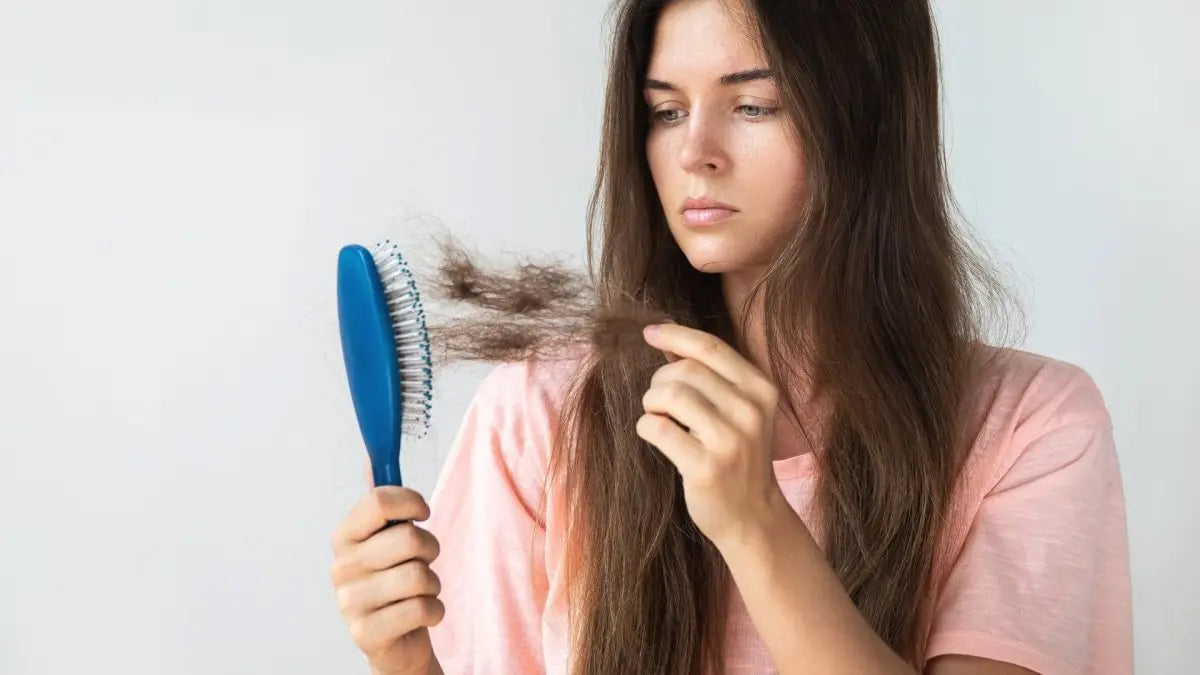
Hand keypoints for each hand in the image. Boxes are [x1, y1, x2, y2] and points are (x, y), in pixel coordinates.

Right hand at [330, 483, 443, 674]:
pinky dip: (434, 611)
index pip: (379, 501)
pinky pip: (422, 609)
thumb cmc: (395, 581)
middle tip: (423, 560)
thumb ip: (381, 504)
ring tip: (420, 591)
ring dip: (433, 584)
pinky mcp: (367, 633)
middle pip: (409, 538)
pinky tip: (421, 615)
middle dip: (430, 549)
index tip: (423, 513)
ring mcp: (350, 602)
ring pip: (419, 575)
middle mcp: (341, 567)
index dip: (411, 502)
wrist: (395, 639)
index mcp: (345, 536)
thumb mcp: (386, 539)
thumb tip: (372, 459)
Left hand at [637, 322, 787, 549]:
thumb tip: (668, 342)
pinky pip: (658, 429)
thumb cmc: (738, 457)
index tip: (649, 332)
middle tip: (659, 401)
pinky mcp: (706, 467)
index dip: (675, 335)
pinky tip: (655, 435)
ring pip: (671, 395)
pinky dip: (646, 427)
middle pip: (686, 370)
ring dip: (652, 403)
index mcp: (761, 390)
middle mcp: (750, 412)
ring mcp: (730, 441)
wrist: (753, 516)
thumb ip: (712, 377)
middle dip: (661, 380)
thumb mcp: (740, 412)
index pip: (711, 347)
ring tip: (658, 417)